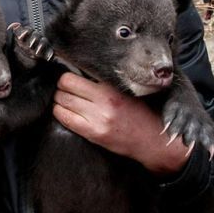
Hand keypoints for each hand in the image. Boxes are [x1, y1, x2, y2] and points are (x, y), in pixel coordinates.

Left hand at [53, 73, 188, 175]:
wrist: (154, 140)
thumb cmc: (142, 114)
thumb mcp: (126, 91)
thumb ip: (104, 83)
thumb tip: (79, 73)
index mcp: (112, 88)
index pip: (77, 74)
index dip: (68, 75)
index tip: (68, 77)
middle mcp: (104, 101)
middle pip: (65, 85)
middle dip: (61, 86)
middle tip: (64, 89)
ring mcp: (97, 119)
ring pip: (61, 101)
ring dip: (59, 100)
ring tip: (64, 100)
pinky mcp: (93, 133)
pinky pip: (65, 119)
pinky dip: (60, 113)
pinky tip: (65, 112)